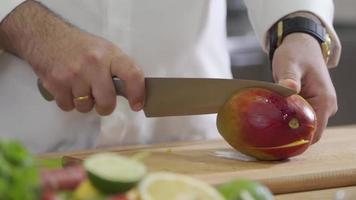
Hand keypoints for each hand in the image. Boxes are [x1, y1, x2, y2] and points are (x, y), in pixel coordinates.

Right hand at [0, 1, 144, 114]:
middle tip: (102, 100)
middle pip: (107, 102)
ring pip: (86, 107)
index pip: (132, 74)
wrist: (46, 36)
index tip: (137, 105)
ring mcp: (74, 74)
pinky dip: (68, 102)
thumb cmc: (80, 46)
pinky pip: (68, 106)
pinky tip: (67, 88)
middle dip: (105, 106)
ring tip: (80, 88)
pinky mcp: (56, 83)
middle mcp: (93, 64)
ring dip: (84, 103)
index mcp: (110, 54)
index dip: (138, 93)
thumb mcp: (104, 49)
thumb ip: (117, 69)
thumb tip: (131, 93)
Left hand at [272, 33, 337, 143]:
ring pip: (302, 126)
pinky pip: (299, 118)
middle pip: (308, 132)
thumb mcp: (289, 64)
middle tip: (266, 133)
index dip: (297, 140)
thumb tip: (288, 88)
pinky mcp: (310, 104)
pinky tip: (272, 117)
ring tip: (267, 125)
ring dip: (287, 126)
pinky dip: (286, 119)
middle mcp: (325, 107)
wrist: (301, 44)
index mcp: (324, 101)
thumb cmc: (296, 53)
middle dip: (289, 134)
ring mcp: (318, 106)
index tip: (276, 141)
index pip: (314, 133)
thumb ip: (289, 78)